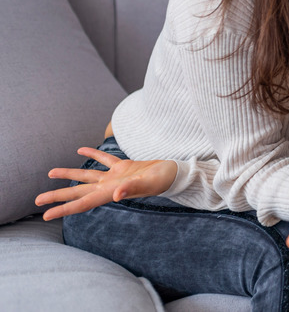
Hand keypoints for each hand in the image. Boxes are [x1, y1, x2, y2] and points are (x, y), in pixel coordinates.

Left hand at [35, 147, 177, 220]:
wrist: (175, 174)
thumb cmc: (163, 180)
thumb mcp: (147, 184)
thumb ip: (131, 188)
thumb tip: (116, 196)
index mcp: (111, 193)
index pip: (82, 202)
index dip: (63, 208)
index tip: (46, 214)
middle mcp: (109, 187)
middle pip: (78, 192)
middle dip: (57, 196)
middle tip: (37, 201)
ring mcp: (115, 177)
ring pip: (86, 176)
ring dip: (68, 175)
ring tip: (50, 173)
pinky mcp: (123, 167)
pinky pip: (103, 160)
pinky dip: (91, 154)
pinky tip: (80, 150)